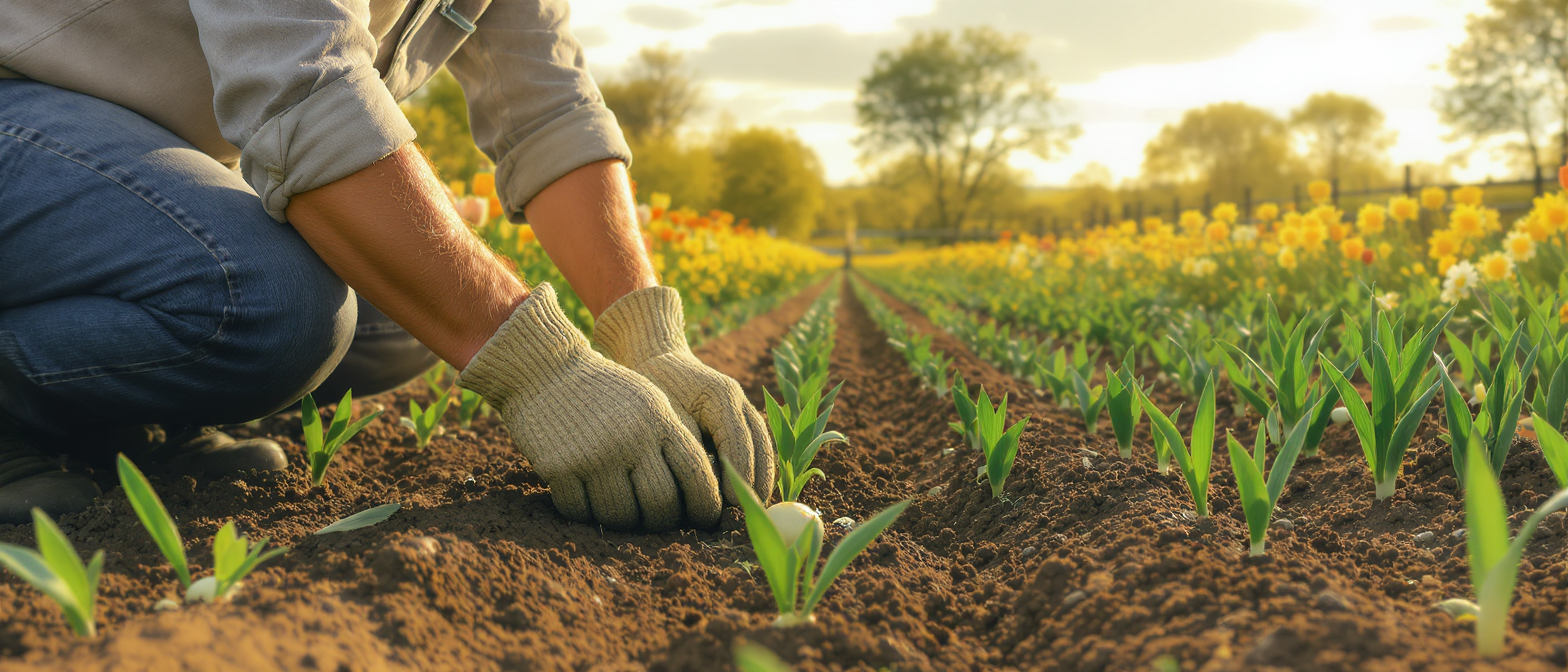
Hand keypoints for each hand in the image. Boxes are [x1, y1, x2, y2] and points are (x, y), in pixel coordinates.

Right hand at [456, 284, 720, 529]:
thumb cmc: (608, 392)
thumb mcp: (652, 402)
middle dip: (662, 522)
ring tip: (620, 508)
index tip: (703, 520)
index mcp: (661, 421)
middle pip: (661, 507)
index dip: (706, 508)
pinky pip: (579, 513)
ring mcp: (594, 455)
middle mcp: (631, 439)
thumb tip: (711, 490)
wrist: (545, 369)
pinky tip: (586, 498)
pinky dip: (585, 513)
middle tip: (655, 520)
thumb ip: (680, 440)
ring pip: (620, 517)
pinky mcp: (559, 468)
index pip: (698, 477)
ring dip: (622, 521)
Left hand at [593, 286, 775, 503]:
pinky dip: (753, 473)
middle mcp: (740, 401)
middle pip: (761, 449)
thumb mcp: (661, 413)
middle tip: (743, 517)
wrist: (656, 357)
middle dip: (754, 485)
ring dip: (758, 482)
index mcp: (722, 394)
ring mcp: (745, 408)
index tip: (728, 505)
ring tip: (746, 512)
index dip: (737, 478)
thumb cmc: (650, 386)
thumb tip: (701, 485)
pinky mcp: (741, 420)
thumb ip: (683, 444)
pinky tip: (741, 497)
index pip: (738, 443)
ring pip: (764, 450)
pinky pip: (757, 450)